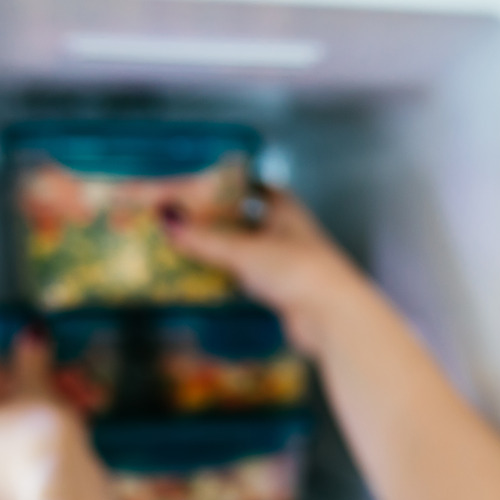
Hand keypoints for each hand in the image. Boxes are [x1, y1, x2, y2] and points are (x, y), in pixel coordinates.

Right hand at [168, 189, 369, 354]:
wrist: (330, 315)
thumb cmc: (296, 269)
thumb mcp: (244, 250)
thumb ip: (206, 240)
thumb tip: (168, 224)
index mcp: (287, 212)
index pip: (263, 189)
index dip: (241, 185)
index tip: (213, 183)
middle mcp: (291, 235)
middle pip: (254, 222)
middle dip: (227, 221)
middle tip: (193, 219)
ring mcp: (290, 265)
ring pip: (252, 253)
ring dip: (227, 253)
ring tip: (194, 249)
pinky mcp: (286, 294)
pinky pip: (253, 281)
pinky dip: (233, 280)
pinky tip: (213, 283)